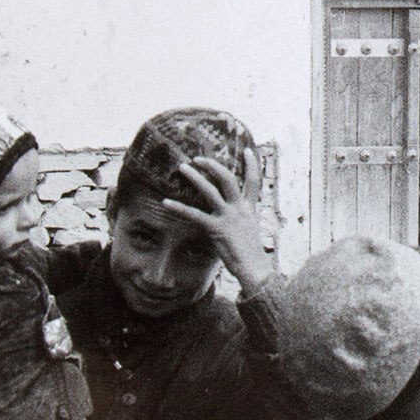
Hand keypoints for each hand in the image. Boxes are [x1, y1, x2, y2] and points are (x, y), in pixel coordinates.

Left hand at [162, 149, 271, 291]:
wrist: (254, 268)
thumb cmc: (251, 253)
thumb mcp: (249, 230)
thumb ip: (241, 217)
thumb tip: (235, 214)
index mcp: (250, 208)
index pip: (254, 182)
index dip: (253, 165)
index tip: (249, 150)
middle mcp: (240, 209)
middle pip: (228, 179)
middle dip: (213, 166)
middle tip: (198, 158)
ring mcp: (228, 218)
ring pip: (211, 191)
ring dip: (196, 177)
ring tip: (183, 168)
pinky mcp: (216, 229)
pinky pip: (194, 215)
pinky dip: (179, 208)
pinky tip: (166, 202)